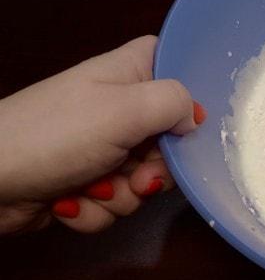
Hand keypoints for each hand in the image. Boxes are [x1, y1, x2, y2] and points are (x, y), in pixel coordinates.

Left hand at [0, 36, 204, 234]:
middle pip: (172, 138)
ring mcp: (105, 145)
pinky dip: (99, 208)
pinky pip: (120, 200)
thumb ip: (174, 103)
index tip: (187, 129)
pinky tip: (72, 201)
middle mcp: (122, 106)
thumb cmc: (54, 135)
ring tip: (93, 189)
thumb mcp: (124, 110)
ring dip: (124, 194)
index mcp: (131, 72)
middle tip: (137, 175)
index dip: (190, 104)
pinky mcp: (89, 180)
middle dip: (155, 168)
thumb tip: (196, 117)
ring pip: (147, 177)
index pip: (181, 73)